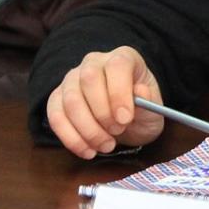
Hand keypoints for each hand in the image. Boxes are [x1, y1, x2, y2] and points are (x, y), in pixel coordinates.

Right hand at [46, 46, 164, 158]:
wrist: (125, 122)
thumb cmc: (140, 111)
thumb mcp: (153, 110)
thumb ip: (148, 102)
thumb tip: (140, 93)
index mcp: (123, 58)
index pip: (116, 65)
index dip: (119, 92)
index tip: (125, 118)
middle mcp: (94, 62)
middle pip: (89, 79)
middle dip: (102, 112)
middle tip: (117, 132)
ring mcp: (72, 79)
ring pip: (70, 100)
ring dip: (87, 129)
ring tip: (106, 145)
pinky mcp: (57, 99)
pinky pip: (56, 117)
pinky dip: (71, 138)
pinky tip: (88, 151)